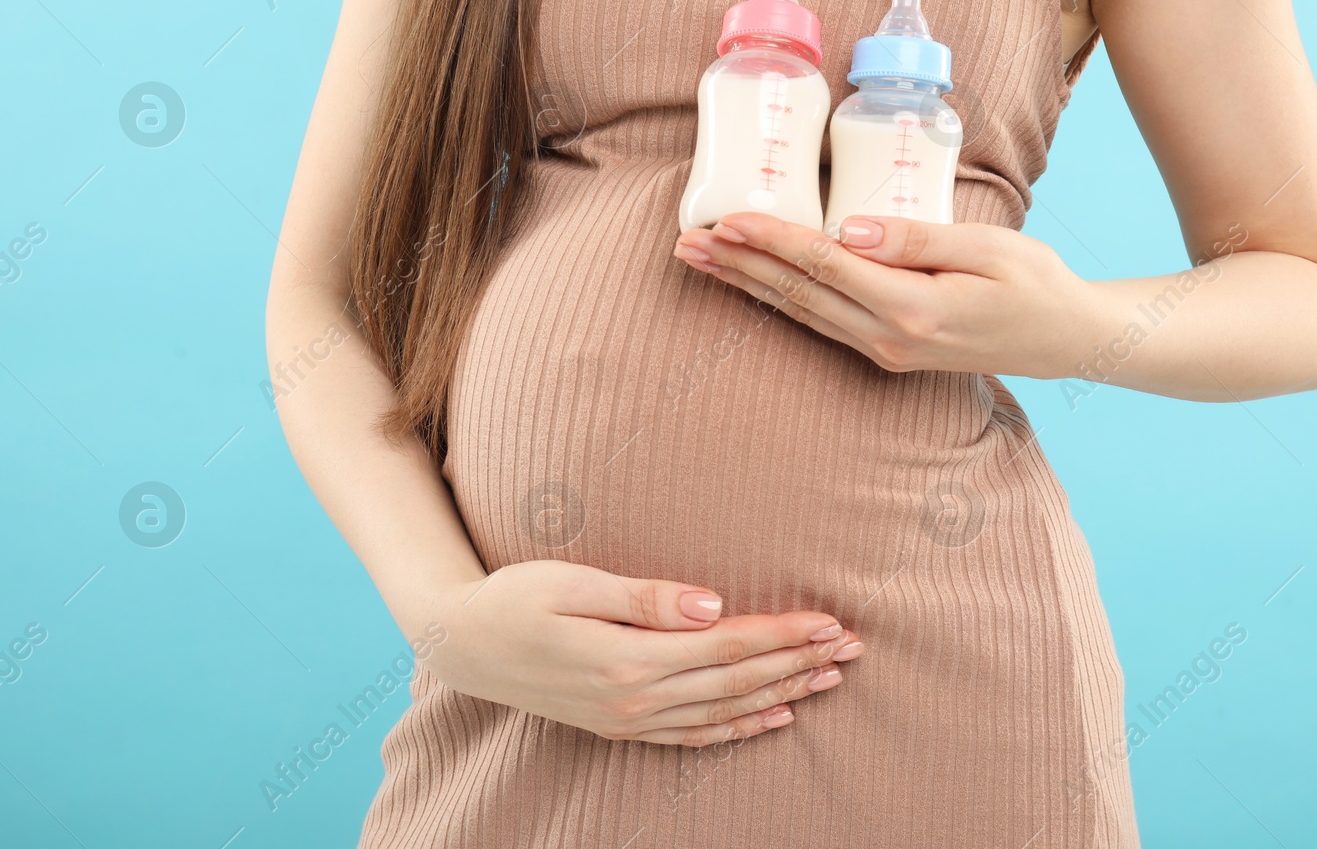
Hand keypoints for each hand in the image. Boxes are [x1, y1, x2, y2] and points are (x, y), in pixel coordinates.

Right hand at [420, 560, 861, 745]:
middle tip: (853, 646)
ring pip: (725, 710)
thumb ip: (646, 596)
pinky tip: (774, 717)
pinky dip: (739, 728)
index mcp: (628, 659)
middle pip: (737, 681)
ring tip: (831, 678)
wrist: (463, 645)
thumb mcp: (573, 582)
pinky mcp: (620, 726)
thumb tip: (715, 604)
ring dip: (783, 693)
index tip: (830, 621)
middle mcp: (635, 699)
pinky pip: (694, 735)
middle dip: (799, 663)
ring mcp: (629, 720)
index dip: (783, 634)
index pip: (728, 646)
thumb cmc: (515, 597)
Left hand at [674, 212, 1098, 378]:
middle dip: (739, 265)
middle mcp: (890, 339)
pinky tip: (751, 284)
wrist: (1066, 338)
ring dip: (747, 285)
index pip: (825, 267)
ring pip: (800, 314)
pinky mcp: (887, 351)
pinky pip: (820, 323)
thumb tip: (846, 231)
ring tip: (700, 261)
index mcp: (914, 309)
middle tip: (686, 242)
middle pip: (798, 295)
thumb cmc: (1034, 283)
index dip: (773, 241)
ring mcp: (885, 351)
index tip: (728, 219)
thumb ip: (914, 239)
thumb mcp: (988, 248)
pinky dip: (779, 300)